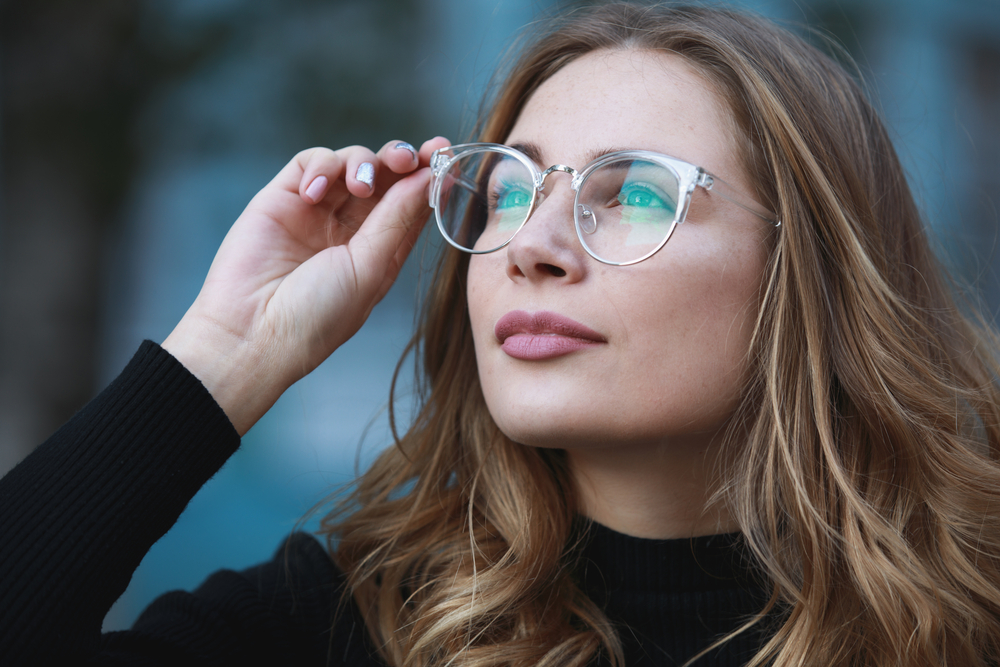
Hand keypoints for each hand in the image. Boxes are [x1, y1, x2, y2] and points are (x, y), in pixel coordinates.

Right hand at [162, 137, 450, 433]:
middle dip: (401, 159)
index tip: (443, 153)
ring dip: (361, 162)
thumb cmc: (316, 316)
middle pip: (386, 177)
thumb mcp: (369, 268)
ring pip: (351, 162)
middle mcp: (351, 228)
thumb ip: (397, 219)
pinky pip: (310, 162)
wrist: (251, 332)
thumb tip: (429, 177)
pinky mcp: (283, 197)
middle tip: (406, 159)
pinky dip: (320, 166)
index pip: (412, 203)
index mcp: (380, 250)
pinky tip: (314, 193)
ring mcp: (317, 211)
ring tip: (357, 185)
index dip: (430, 176)